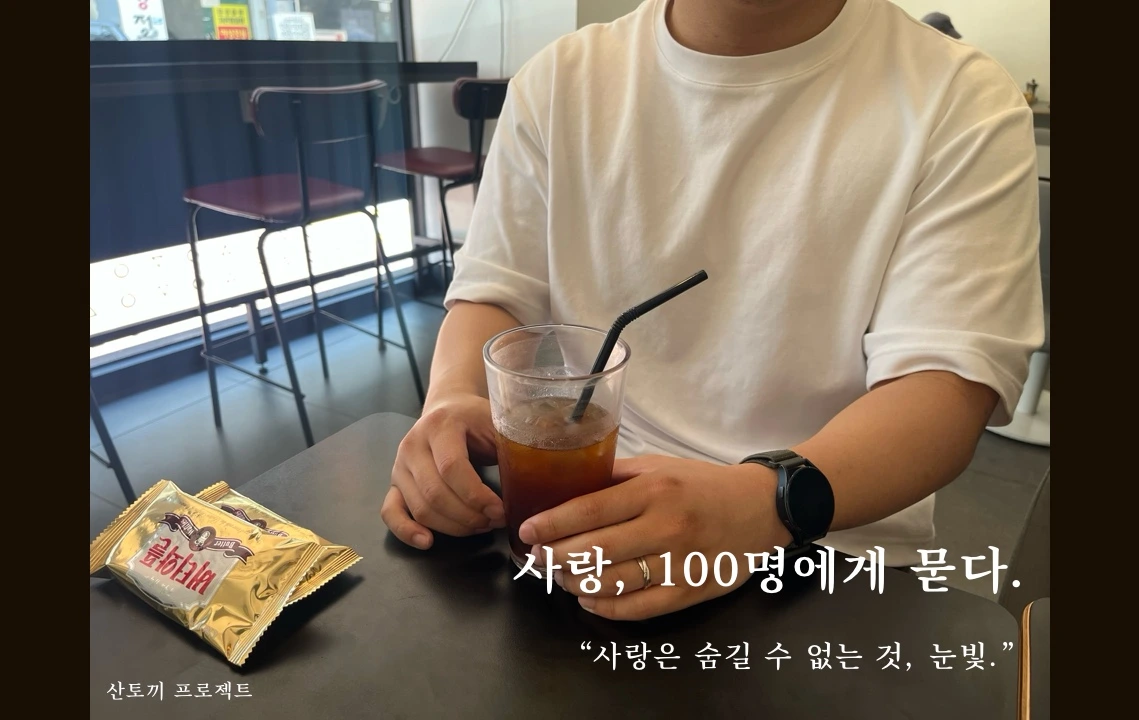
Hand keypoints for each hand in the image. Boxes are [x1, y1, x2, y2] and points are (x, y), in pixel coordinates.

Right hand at [382, 395, 504, 549]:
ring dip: (453, 526)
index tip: (500, 511)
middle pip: (435, 493)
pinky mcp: (394, 482)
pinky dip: (406, 530)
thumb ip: (512, 444)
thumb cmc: (476, 419)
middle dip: (468, 516)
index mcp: (440, 425)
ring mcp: (399, 465)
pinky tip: (427, 541)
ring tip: (480, 526)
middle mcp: (413, 445)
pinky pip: (390, 511)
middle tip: (494, 521)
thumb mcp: (496, 422)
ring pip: (420, 507)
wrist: (448, 407)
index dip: (477, 496)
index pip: (452, 468)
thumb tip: (541, 471)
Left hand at [518, 455, 791, 619]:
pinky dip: (606, 607)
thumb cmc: (703, 484)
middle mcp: (664, 527)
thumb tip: (568, 485)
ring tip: (559, 576)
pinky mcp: (690, 591)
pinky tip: (587, 598)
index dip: (553, 523)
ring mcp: (678, 563)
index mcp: (654, 491)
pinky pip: (638, 608)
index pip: (590, 510)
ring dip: (576, 582)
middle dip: (556, 556)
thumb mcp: (661, 467)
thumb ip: (617, 476)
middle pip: (595, 549)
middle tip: (536, 558)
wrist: (761, 508)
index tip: (527, 530)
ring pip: (613, 582)